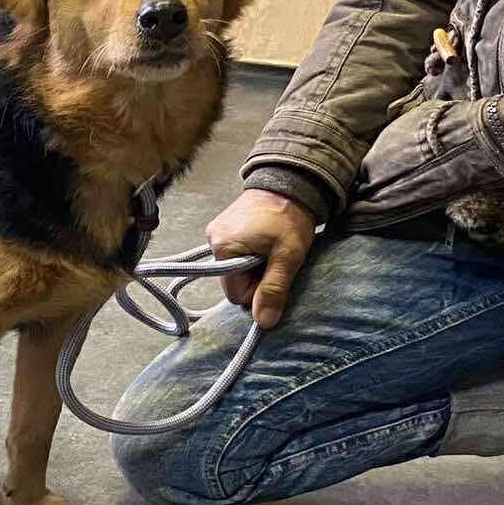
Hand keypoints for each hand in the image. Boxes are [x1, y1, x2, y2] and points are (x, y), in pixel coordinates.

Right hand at [206, 188, 316, 329]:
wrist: (290, 181)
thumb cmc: (289, 218)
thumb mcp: (287, 257)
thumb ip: (274, 290)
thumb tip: (264, 323)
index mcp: (223, 248)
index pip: (236, 294)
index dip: (258, 290)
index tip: (274, 270)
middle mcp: (213, 240)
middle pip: (233, 281)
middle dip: (255, 276)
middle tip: (275, 258)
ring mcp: (217, 231)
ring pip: (235, 268)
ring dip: (254, 264)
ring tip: (271, 246)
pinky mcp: (224, 226)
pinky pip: (235, 253)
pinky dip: (251, 252)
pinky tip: (264, 239)